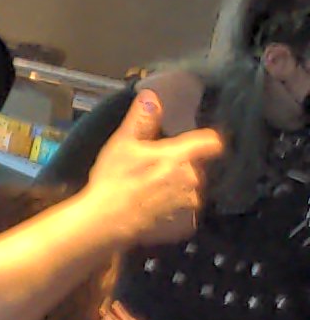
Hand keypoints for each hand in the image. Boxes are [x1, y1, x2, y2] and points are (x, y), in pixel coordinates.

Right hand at [87, 87, 219, 245]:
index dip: (207, 139)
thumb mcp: (122, 144)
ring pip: (191, 189)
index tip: (196, 141)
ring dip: (178, 188)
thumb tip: (152, 95)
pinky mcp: (185, 225)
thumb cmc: (115, 178)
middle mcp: (194, 179)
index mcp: (182, 156)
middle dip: (182, 166)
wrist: (107, 221)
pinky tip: (154, 209)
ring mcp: (191, 204)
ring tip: (152, 191)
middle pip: (197, 167)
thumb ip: (141, 119)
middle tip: (155, 169)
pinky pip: (185, 212)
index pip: (212, 142)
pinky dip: (174, 209)